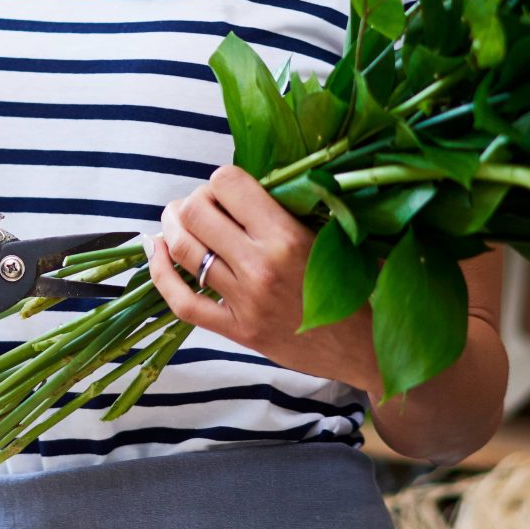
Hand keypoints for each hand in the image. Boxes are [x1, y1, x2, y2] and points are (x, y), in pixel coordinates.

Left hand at [145, 166, 384, 397]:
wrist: (374, 349)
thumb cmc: (364, 287)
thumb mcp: (341, 235)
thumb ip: (300, 207)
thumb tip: (260, 179)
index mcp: (287, 236)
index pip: (228, 184)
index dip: (223, 181)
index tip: (232, 190)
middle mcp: (260, 267)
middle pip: (196, 213)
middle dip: (193, 201)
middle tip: (202, 205)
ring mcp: (245, 301)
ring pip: (183, 251)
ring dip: (172, 227)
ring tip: (176, 219)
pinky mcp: (238, 330)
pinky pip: (183, 302)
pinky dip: (160, 274)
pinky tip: (155, 252)